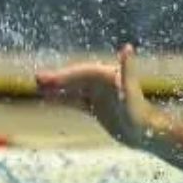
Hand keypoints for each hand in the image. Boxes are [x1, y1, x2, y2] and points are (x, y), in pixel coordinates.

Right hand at [34, 44, 156, 145]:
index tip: (47, 78)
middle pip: (75, 79)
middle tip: (36, 80)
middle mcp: (104, 83)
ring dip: (57, 89)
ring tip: (37, 88)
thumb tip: (127, 48)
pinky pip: (75, 101)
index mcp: (109, 76)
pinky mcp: (97, 107)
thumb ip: (127, 70)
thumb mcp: (130, 93)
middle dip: (57, 80)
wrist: (146, 134)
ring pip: (73, 89)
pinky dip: (63, 100)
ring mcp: (99, 95)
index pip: (82, 73)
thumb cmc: (139, 114)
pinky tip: (49, 100)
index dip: (64, 75)